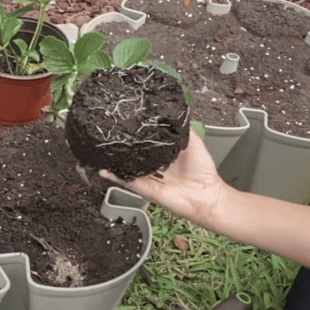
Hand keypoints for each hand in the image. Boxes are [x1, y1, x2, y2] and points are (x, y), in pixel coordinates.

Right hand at [99, 130, 227, 227]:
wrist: (206, 194)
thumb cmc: (203, 172)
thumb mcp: (193, 143)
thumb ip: (182, 130)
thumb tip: (174, 114)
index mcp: (164, 156)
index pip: (146, 145)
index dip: (137, 137)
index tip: (128, 126)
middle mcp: (154, 167)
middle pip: (134, 157)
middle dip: (122, 149)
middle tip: (110, 138)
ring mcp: (148, 179)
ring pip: (127, 169)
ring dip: (114, 162)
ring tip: (103, 152)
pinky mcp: (145, 189)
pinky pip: (127, 182)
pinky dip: (115, 177)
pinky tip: (105, 170)